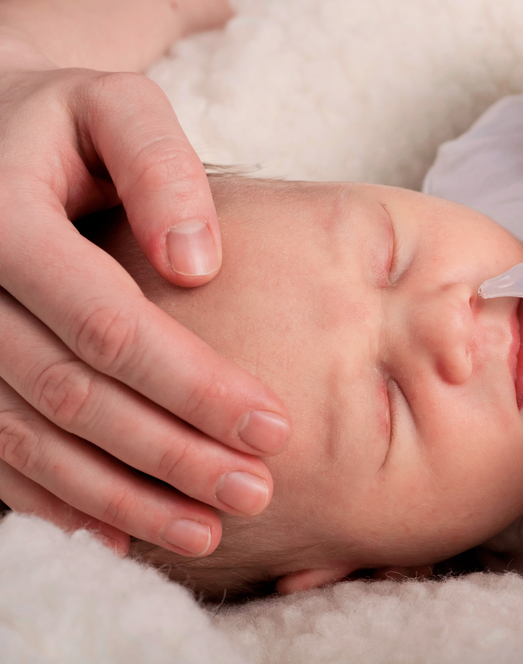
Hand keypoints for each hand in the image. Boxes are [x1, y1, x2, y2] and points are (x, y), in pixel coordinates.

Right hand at [0, 35, 288, 556]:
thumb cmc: (72, 125)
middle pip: (74, 397)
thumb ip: (158, 167)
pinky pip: (2, 456)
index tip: (274, 427)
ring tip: (209, 530)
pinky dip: (66, 502)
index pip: (108, 325)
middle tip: (255, 492)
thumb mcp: (116, 108)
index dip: (193, 385)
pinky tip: (129, 535)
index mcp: (4, 223)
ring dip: (123, 498)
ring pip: (36, 443)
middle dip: (171, 455)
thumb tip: (197, 264)